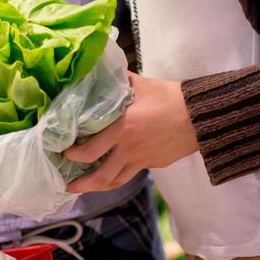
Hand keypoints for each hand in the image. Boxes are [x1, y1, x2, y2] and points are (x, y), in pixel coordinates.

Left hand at [64, 73, 198, 193]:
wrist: (197, 116)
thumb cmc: (168, 97)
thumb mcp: (139, 84)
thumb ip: (118, 81)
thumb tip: (102, 71)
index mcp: (121, 128)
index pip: (90, 150)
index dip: (73, 154)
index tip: (62, 151)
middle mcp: (128, 148)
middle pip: (100, 175)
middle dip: (81, 182)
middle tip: (66, 183)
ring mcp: (141, 159)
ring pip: (115, 181)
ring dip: (97, 187)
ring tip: (84, 188)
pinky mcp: (152, 164)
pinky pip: (131, 174)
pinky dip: (117, 178)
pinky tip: (111, 176)